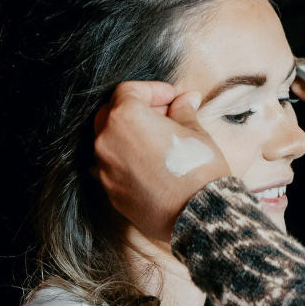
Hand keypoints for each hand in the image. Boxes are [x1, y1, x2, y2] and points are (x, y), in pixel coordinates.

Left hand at [93, 81, 228, 244]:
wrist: (200, 215)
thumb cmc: (199, 168)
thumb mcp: (195, 131)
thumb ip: (183, 110)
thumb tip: (185, 100)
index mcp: (125, 118)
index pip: (129, 90)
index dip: (153, 90)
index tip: (173, 97)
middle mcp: (106, 141)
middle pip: (111, 112)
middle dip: (136, 109)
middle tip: (165, 115)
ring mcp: (104, 169)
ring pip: (109, 140)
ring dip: (130, 135)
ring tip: (159, 141)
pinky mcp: (110, 192)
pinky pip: (113, 165)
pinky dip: (128, 158)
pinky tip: (153, 164)